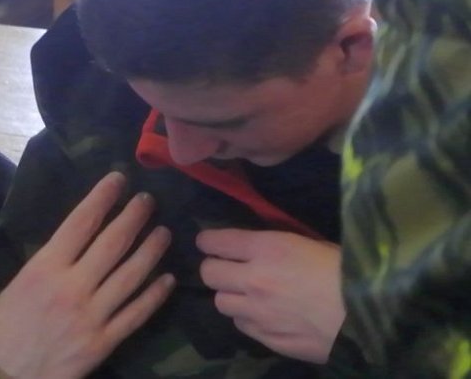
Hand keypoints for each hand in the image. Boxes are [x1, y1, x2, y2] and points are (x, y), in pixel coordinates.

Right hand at [0, 172, 174, 378]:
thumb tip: (77, 240)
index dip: (102, 197)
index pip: (80, 222)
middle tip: (149, 200)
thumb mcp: (18, 283)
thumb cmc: (5, 327)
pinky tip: (167, 279)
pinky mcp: (104, 342)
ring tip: (164, 232)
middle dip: (133, 217)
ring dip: (151, 250)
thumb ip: (48, 263)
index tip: (118, 179)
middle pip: (112, 243)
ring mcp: (91, 315)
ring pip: (131, 275)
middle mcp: (72, 287)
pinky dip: (154, 294)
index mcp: (45, 268)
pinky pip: (136, 314)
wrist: (7, 375)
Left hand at [197, 228, 344, 362]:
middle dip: (215, 269)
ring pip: (221, 303)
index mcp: (267, 249)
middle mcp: (253, 279)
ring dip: (231, 297)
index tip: (209, 243)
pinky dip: (248, 320)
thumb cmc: (349, 272)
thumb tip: (260, 247)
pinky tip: (264, 317)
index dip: (208, 241)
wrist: (371, 318)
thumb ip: (278, 246)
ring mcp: (258, 313)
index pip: (216, 241)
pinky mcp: (268, 339)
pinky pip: (242, 326)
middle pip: (208, 274)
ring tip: (247, 295)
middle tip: (227, 269)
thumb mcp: (313, 244)